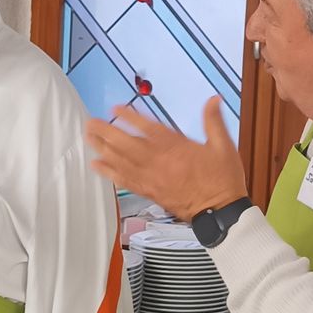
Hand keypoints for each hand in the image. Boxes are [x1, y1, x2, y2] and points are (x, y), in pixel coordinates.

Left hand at [85, 95, 247, 221]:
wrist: (220, 212)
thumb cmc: (222, 181)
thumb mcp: (223, 146)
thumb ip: (214, 121)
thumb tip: (214, 100)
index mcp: (177, 148)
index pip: (148, 128)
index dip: (129, 117)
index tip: (115, 108)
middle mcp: (160, 162)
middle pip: (127, 144)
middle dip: (107, 132)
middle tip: (90, 123)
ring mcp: (152, 178)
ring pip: (122, 162)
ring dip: (103, 149)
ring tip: (89, 139)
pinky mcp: (150, 192)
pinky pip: (125, 181)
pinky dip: (109, 173)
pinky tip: (97, 166)